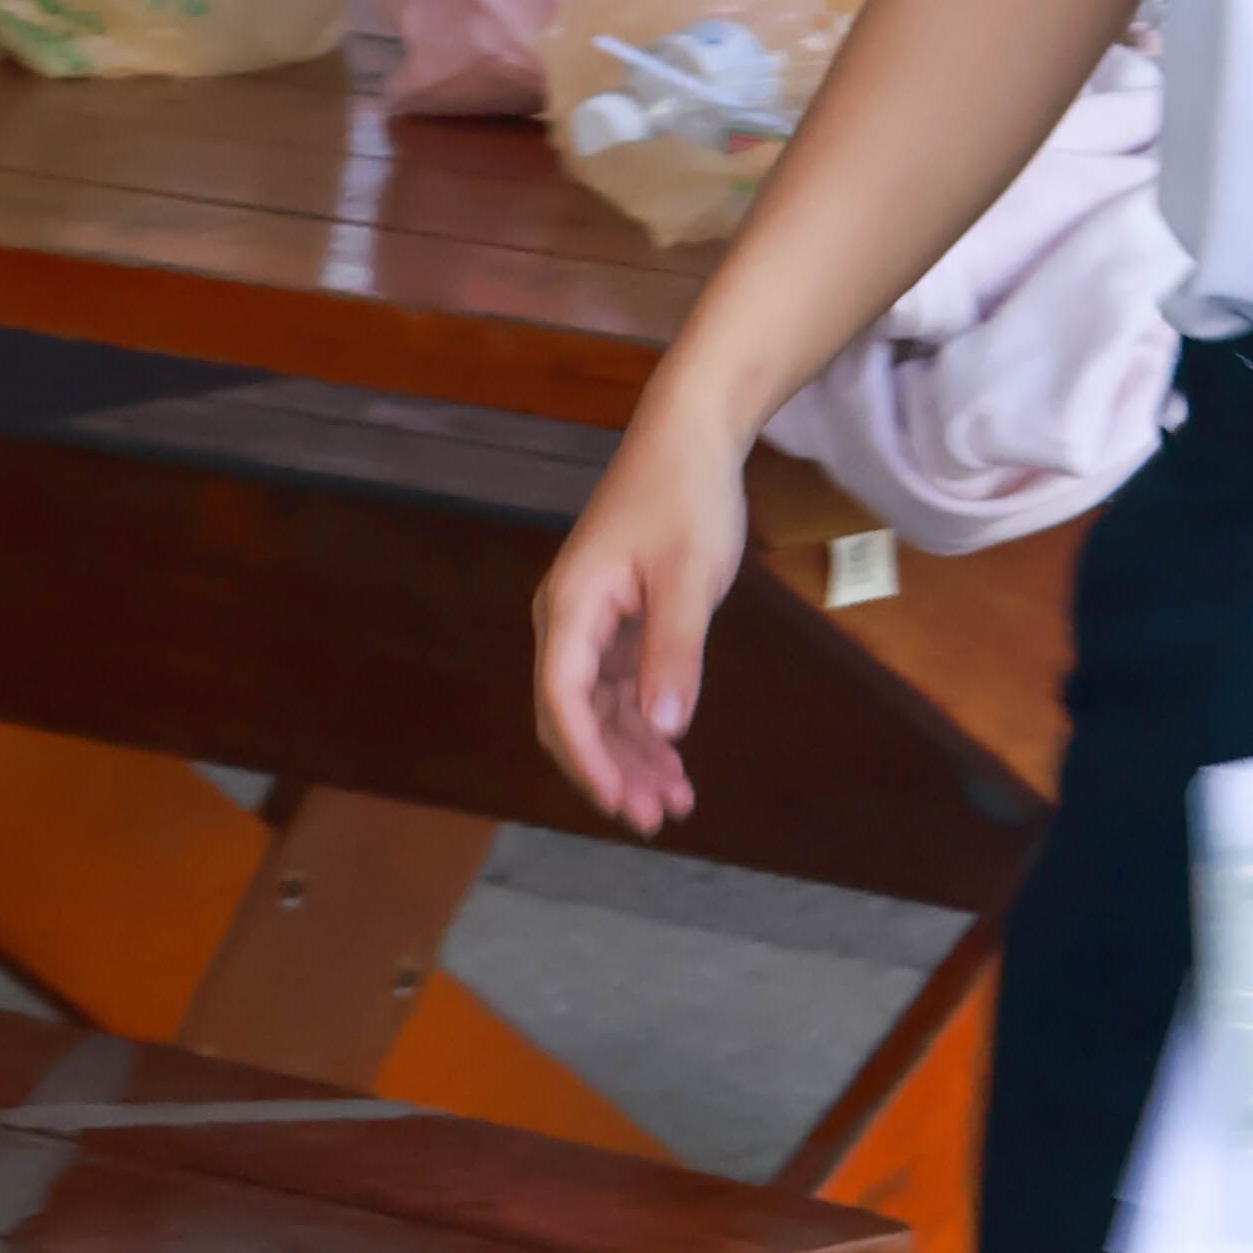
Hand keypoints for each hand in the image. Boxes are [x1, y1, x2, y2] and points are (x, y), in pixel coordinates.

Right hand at [534, 398, 749, 833]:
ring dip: (630, 757)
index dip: (588, 760)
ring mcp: (591, 623)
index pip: (562, 702)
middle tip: (654, 817)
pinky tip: (672, 759)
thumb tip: (663, 729)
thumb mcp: (689, 576)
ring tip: (673, 801)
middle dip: (609, 771)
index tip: (622, 804)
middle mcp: (568, 621)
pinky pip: (619, 689)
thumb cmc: (686, 495)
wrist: (691, 436)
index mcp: (571, 608)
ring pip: (598, 711)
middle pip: (572, 717)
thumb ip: (675, 652)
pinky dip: (643, 726)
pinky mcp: (618, 621)